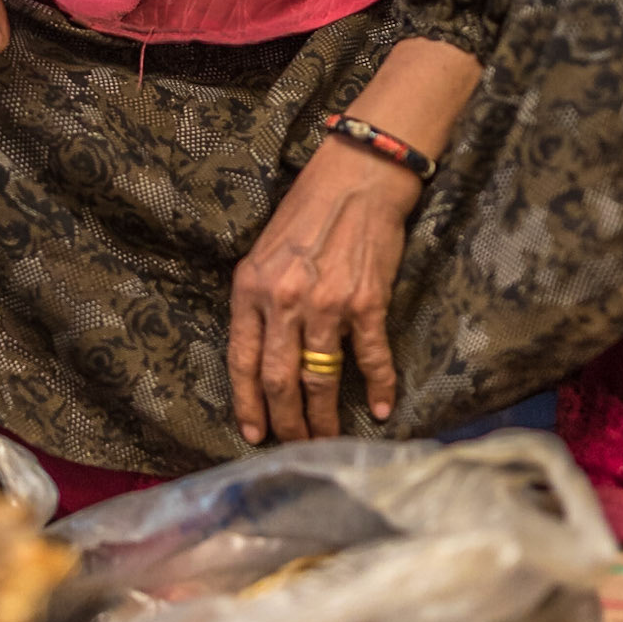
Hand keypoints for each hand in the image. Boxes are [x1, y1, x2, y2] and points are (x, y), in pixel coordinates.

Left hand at [228, 140, 416, 445]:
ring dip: (324, 417)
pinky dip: (378, 388)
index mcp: (251, 288)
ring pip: (319, 380)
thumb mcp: (264, 253)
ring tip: (328, 438)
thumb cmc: (308, 212)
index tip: (255, 432)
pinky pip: (370, 359)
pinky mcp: (366, 304)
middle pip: (279, 381)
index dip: (247, 404)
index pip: (242, 361)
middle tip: (295, 444)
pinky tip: (380, 409)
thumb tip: (261, 350)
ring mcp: (326, 305)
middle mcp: (284, 301)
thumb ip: (259, 299)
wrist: (356, 177)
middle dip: (286, 422)